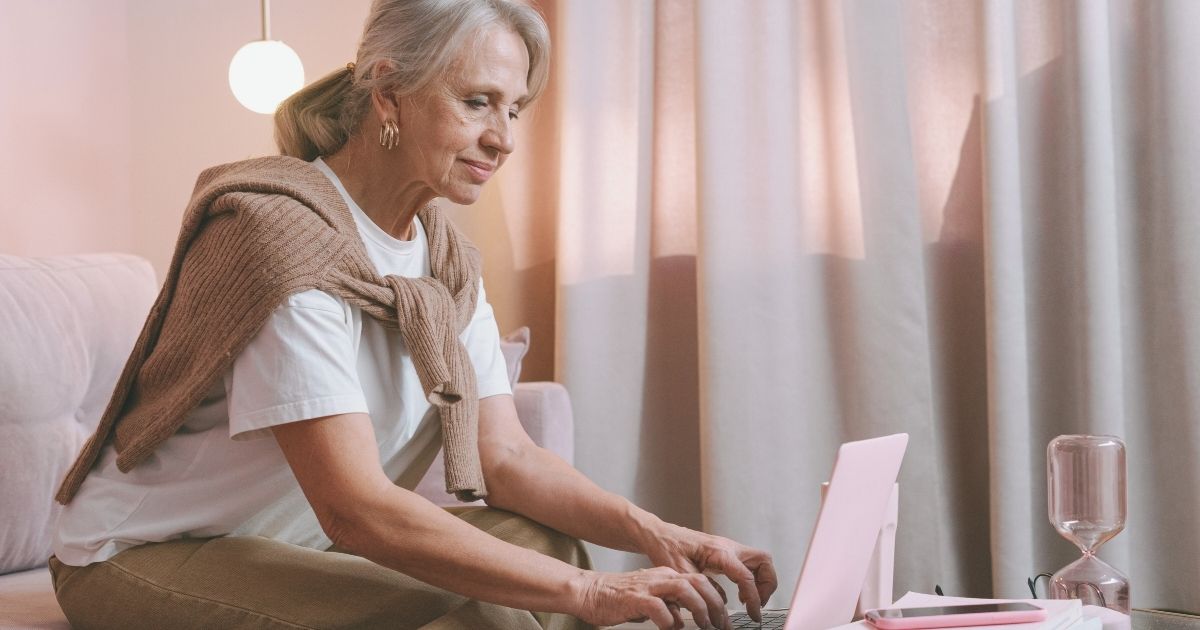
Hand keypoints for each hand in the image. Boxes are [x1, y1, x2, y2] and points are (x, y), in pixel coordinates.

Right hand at [572, 567, 731, 629]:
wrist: (589, 591)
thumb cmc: (617, 598)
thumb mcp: (648, 600)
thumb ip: (666, 606)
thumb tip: (681, 620)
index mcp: (666, 576)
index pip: (700, 581)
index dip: (717, 599)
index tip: (724, 618)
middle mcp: (661, 577)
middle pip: (698, 582)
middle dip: (715, 604)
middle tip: (721, 624)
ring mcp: (649, 586)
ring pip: (684, 589)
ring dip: (699, 609)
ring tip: (703, 625)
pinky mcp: (635, 598)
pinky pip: (659, 608)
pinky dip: (669, 620)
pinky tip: (670, 628)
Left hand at [639, 522, 776, 621]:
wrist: (659, 535)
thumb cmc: (666, 548)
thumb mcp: (681, 573)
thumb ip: (704, 588)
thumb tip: (723, 604)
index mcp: (718, 551)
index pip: (747, 576)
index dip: (754, 598)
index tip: (753, 614)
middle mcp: (728, 546)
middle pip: (764, 561)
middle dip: (767, 584)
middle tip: (758, 603)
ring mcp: (728, 548)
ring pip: (760, 561)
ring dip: (761, 581)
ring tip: (750, 601)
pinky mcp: (725, 552)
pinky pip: (748, 564)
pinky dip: (751, 579)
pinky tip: (739, 594)